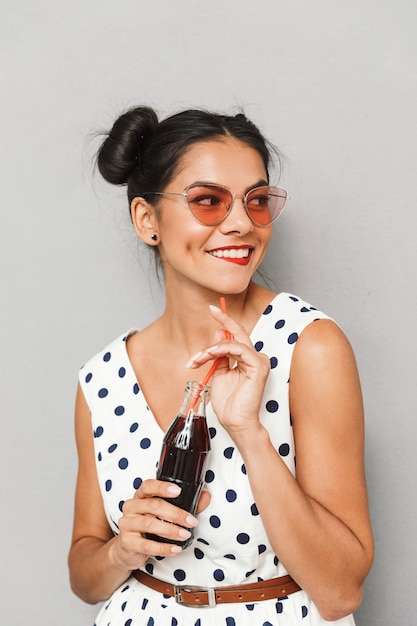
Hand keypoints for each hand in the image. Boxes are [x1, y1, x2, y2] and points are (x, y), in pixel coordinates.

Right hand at [110, 479, 208, 570]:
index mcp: (140, 496)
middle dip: (175, 514)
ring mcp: (127, 524)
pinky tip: (175, 549)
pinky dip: (163, 548)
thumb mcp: (164, 514)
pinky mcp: (127, 542)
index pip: (148, 486)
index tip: (178, 491)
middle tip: (191, 521)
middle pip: (153, 506)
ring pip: (149, 524)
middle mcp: (131, 507)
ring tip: (185, 535)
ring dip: (170, 530)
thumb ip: (185, 505)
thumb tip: (206, 496)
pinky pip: (146, 545)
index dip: (162, 487)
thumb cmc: (148, 527)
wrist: (128, 550)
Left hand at [186, 305, 269, 435]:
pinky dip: (222, 349)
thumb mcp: (219, 373)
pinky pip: (238, 350)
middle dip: (224, 320)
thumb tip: (217, 334)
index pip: (235, 336)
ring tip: (200, 357)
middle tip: (212, 309)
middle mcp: (254, 358)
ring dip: (212, 347)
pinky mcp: (259, 366)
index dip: (225, 322)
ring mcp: (258, 361)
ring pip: (233, 342)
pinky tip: (210, 355)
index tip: (213, 310)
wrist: (235, 422)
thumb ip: (219, 355)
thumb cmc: (229, 403)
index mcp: (246, 359)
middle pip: (239, 333)